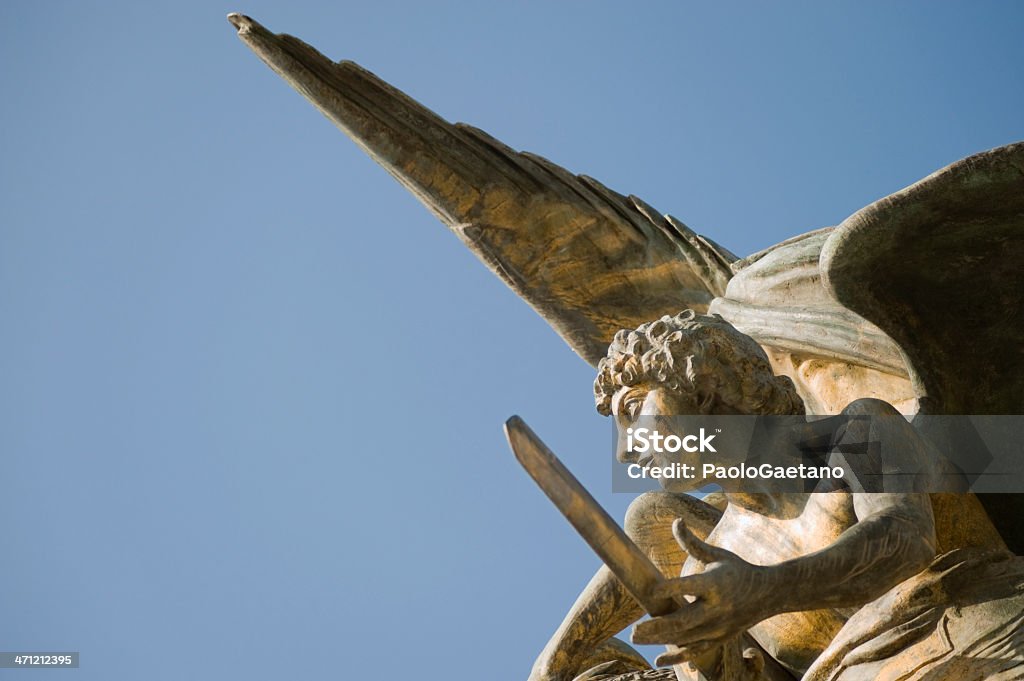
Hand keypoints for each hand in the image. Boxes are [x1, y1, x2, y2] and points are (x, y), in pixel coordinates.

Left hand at [631, 519, 777, 666]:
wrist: (768, 594)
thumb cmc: (737, 569)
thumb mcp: (717, 554)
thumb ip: (692, 542)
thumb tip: (675, 521)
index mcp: (715, 583)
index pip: (689, 586)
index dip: (670, 588)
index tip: (650, 591)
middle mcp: (717, 608)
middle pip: (684, 620)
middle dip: (658, 627)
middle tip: (633, 631)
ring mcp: (719, 627)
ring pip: (686, 638)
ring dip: (660, 640)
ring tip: (636, 638)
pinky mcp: (720, 639)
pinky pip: (696, 651)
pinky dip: (677, 657)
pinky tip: (658, 661)